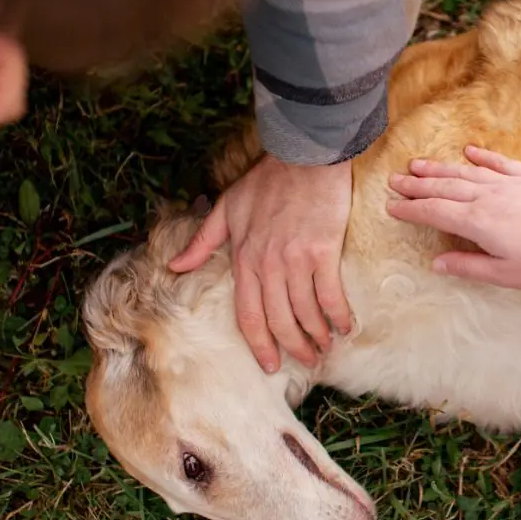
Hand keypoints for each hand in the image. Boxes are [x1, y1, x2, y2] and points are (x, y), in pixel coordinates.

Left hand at [169, 155, 353, 371]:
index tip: (270, 364)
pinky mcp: (322, 252)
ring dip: (317, 336)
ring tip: (325, 347)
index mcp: (244, 259)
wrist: (304, 155)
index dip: (260, 345)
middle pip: (279, 321)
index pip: (249, 315)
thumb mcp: (227, 208)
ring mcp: (296, 261)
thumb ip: (202, 241)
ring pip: (305, 313)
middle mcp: (267, 266)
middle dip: (293, 348)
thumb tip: (174, 266)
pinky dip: (338, 315)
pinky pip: (329, 295)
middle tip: (306, 362)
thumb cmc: (268, 180)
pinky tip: (346, 327)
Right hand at [386, 145, 520, 288]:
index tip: (391, 207)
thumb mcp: (505, 274)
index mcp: (478, 223)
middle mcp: (487, 198)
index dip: (410, 210)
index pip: (435, 212)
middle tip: (394, 180)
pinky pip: (498, 163)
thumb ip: (468, 266)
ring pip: (465, 172)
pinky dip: (480, 157)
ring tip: (417, 164)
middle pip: (444, 188)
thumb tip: (437, 263)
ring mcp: (508, 184)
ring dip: (439, 168)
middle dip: (416, 185)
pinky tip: (468, 151)